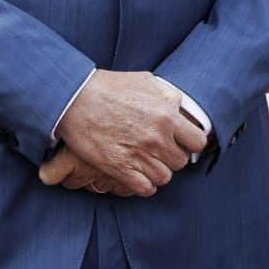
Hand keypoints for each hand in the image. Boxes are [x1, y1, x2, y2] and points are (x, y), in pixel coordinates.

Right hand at [51, 70, 206, 195]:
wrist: (71, 97)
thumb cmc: (105, 86)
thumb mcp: (144, 80)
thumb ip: (167, 94)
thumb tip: (178, 105)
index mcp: (167, 115)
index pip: (198, 142)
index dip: (188, 143)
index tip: (177, 141)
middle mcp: (157, 138)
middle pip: (181, 161)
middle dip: (170, 157)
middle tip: (156, 151)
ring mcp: (138, 155)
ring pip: (164, 177)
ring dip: (156, 171)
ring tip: (144, 163)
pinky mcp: (119, 168)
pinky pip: (145, 188)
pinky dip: (143, 185)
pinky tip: (136, 175)